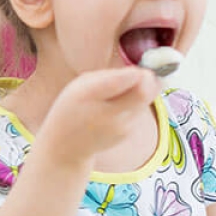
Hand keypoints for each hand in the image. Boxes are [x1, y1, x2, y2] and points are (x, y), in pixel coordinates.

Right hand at [42, 67, 161, 167]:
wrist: (66, 146)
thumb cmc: (71, 109)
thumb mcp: (79, 85)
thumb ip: (108, 76)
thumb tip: (138, 73)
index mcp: (89, 94)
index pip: (122, 81)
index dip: (135, 73)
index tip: (135, 70)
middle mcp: (107, 112)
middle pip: (144, 92)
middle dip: (149, 80)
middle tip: (144, 74)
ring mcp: (119, 126)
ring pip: (144, 101)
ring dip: (142, 91)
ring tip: (123, 92)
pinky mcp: (127, 133)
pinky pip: (138, 112)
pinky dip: (134, 105)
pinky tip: (117, 108)